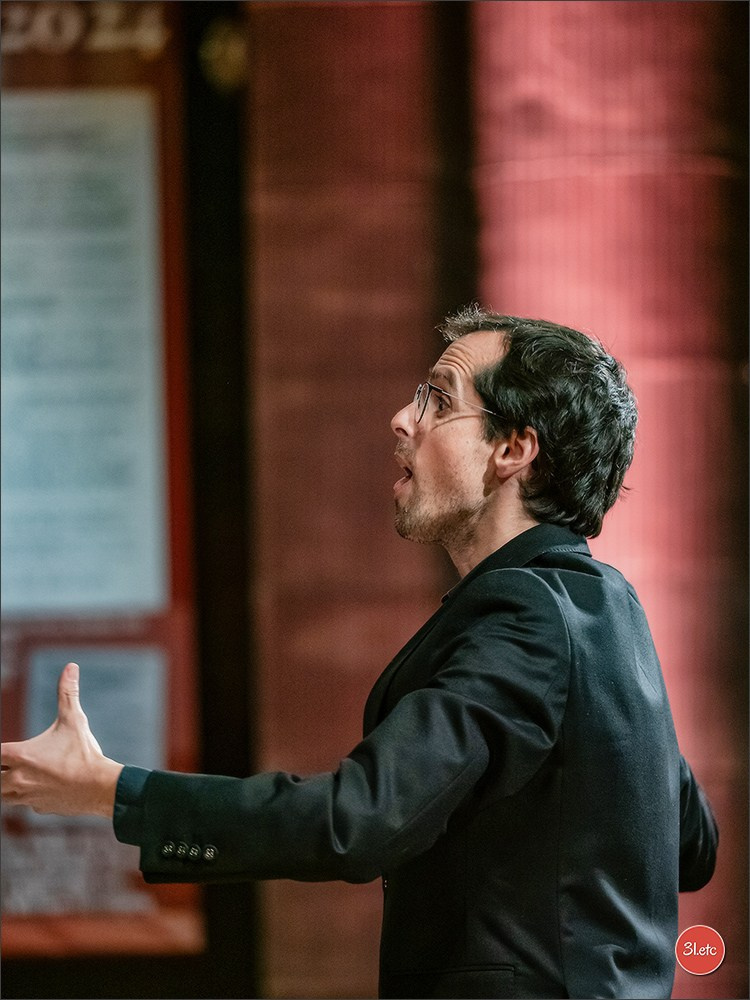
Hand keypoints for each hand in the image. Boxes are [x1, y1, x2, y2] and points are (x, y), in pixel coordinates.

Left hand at [1, 662, 123, 817]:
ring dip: (7, 786)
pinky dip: (29, 797)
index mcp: (22, 756)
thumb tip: (71, 667)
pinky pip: (26, 804)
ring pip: (4, 796)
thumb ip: (68, 693)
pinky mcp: (39, 809)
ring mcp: (28, 797)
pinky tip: (42, 788)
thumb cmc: (85, 753)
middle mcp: (19, 778)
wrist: (100, 787)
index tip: (1, 751)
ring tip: (17, 775)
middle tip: (7, 763)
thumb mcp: (74, 720)